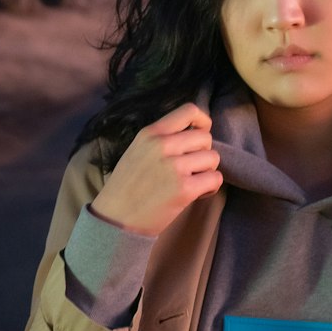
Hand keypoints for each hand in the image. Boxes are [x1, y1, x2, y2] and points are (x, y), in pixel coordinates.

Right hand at [91, 102, 222, 236]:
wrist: (116, 219)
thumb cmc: (126, 187)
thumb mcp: (137, 150)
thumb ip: (161, 139)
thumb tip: (192, 133)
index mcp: (151, 133)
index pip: (188, 110)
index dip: (203, 121)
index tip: (202, 132)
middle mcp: (163, 145)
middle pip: (205, 137)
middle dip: (203, 153)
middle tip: (192, 168)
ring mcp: (175, 167)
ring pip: (213, 158)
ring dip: (207, 171)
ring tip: (193, 182)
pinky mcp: (184, 189)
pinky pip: (215, 179)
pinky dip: (211, 187)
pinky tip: (197, 193)